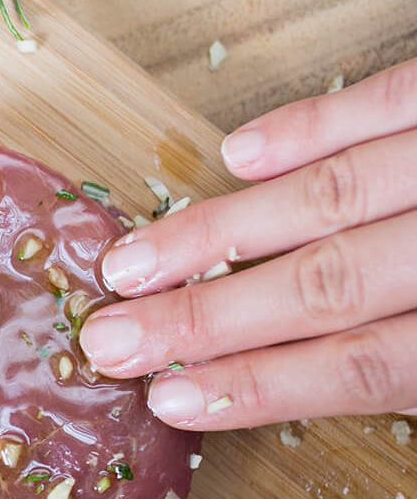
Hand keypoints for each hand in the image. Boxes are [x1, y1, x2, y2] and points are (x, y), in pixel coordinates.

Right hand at [78, 57, 416, 428]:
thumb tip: (317, 378)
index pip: (365, 364)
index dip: (265, 384)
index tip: (171, 398)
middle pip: (326, 285)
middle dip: (205, 316)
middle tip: (109, 339)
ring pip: (333, 195)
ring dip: (219, 229)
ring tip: (132, 260)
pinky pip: (389, 100)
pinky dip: (310, 125)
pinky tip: (238, 153)